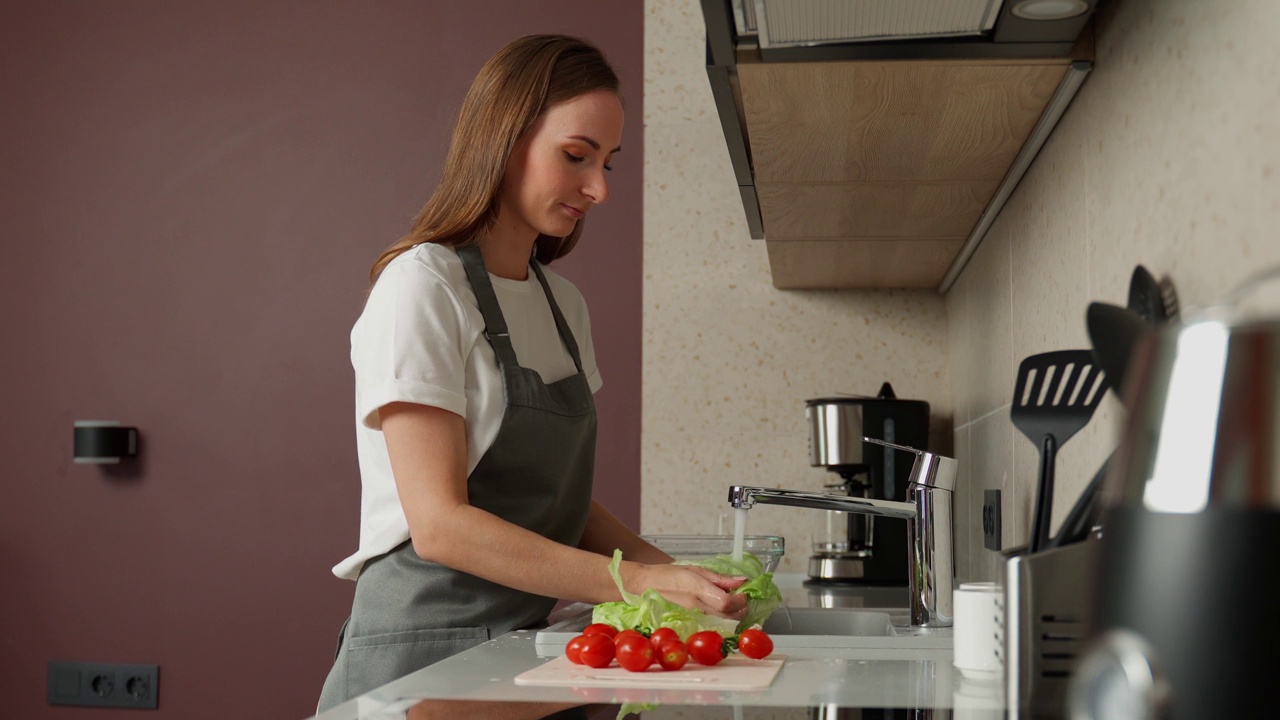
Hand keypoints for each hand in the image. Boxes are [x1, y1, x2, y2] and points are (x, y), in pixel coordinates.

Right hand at [621, 562, 749, 619]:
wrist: (643, 587)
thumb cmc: (667, 575)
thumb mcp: (694, 569)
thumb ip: (719, 578)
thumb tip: (741, 581)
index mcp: (697, 588)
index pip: (727, 601)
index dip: (741, 600)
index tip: (744, 593)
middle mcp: (696, 606)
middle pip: (728, 616)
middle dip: (741, 609)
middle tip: (741, 599)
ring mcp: (692, 617)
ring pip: (723, 622)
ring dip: (733, 615)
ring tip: (731, 603)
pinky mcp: (690, 623)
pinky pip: (712, 624)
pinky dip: (722, 619)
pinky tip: (719, 611)